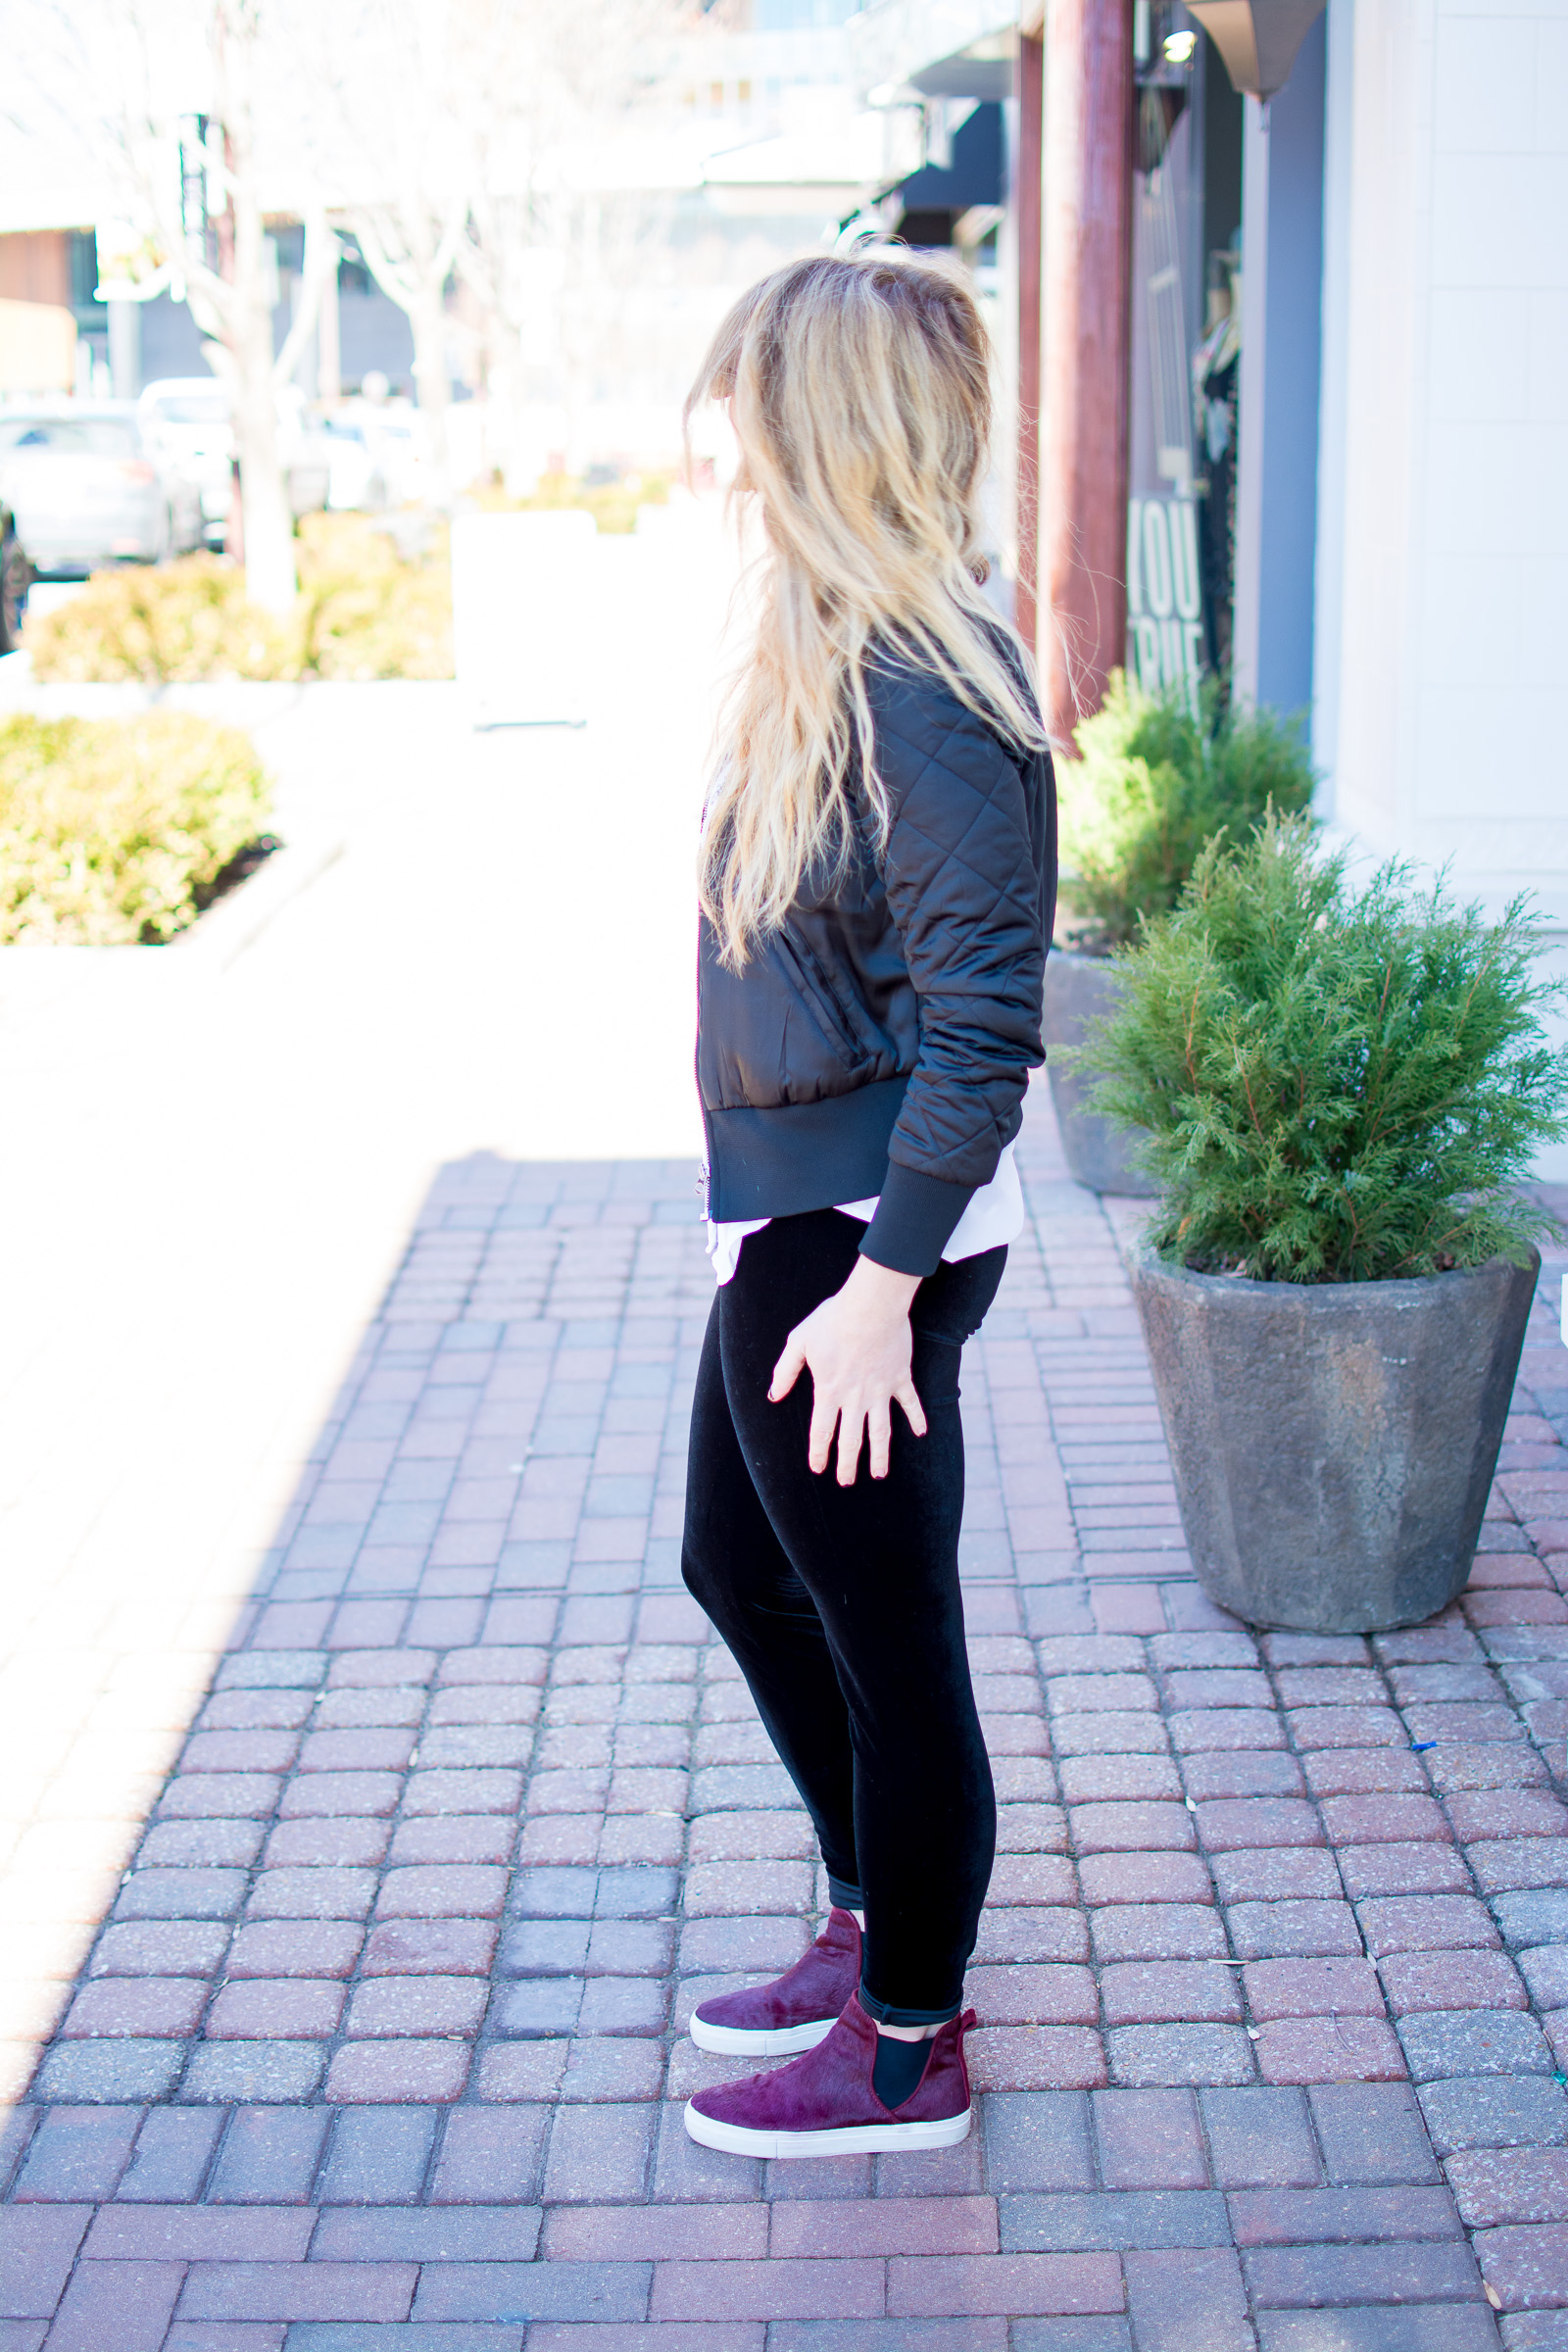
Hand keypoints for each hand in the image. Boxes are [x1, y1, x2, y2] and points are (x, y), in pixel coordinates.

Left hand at [769, 1255, 927, 1484]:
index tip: (818, 1468)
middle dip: (848, 1464)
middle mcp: (855, 1398)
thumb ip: (786, 1371)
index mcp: (829, 1391)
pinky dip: (917, 1418)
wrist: (871, 1306)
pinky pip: (910, 1403)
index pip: (822, 1431)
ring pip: (881, 1431)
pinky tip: (921, 1433)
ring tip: (880, 1474)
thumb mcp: (799, 1341)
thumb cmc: (832, 1320)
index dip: (819, 1452)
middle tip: (847, 1482)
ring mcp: (881, 1390)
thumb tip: (774, 1395)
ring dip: (880, 1455)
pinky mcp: (900, 1377)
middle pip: (851, 1439)